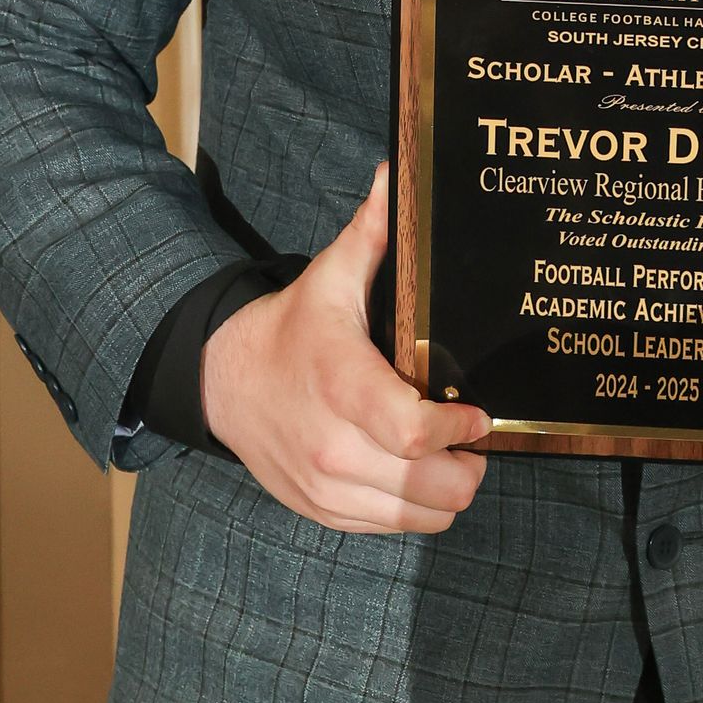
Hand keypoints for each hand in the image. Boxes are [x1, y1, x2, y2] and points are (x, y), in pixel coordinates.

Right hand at [200, 163, 490, 533]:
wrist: (224, 383)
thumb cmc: (293, 329)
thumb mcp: (331, 275)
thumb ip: (373, 230)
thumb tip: (395, 174)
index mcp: (343, 385)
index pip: (415, 433)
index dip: (461, 428)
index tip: (477, 410)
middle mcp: (334, 447)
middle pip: (432, 486)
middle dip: (468, 465)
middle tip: (471, 437)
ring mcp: (327, 488)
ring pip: (420, 516)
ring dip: (446, 491)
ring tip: (448, 455)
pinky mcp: (323, 512)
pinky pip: (393, 529)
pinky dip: (415, 508)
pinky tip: (415, 473)